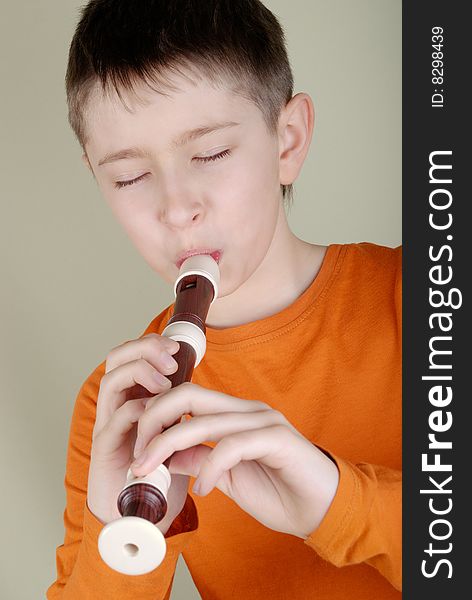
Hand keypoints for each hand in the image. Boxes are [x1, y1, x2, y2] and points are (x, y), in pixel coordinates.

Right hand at [87, 333, 188, 533]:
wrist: (137, 518)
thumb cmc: (159, 475)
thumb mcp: (173, 436)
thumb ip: (180, 415)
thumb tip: (205, 393)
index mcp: (132, 399)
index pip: (132, 356)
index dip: (151, 343)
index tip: (177, 346)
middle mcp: (116, 407)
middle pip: (116, 359)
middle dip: (144, 348)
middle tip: (170, 354)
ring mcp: (108, 426)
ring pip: (111, 381)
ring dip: (140, 372)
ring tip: (165, 380)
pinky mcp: (105, 449)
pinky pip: (115, 419)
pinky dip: (136, 410)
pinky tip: (154, 412)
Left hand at [130, 382, 339, 539]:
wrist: (322, 509)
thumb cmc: (278, 491)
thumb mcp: (226, 476)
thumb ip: (199, 459)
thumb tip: (167, 456)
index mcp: (235, 414)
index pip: (186, 396)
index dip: (155, 415)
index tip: (137, 446)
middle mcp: (248, 410)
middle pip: (189, 395)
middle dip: (154, 420)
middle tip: (137, 454)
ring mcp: (264, 420)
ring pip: (204, 420)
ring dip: (168, 446)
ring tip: (151, 472)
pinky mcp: (277, 438)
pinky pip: (232, 446)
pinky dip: (210, 468)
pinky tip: (203, 489)